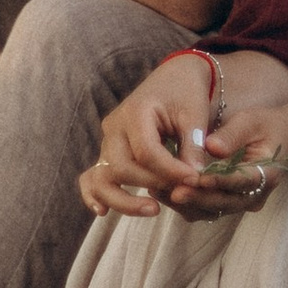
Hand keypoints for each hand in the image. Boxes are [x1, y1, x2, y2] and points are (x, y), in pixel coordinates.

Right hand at [83, 57, 254, 221]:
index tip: (194, 179)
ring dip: (124, 199)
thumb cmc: (187, 93)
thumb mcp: (195, 115)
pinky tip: (102, 211)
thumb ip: (193, 147)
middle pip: (123, 167)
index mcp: (135, 111)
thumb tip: (193, 180)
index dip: (170, 171)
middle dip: (153, 184)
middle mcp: (114, 126)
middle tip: (182, 190)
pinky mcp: (108, 151)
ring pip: (104, 177)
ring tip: (154, 210)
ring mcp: (108, 140)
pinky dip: (93, 194)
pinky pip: (92, 176)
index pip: (146, 152)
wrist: (175, 76)